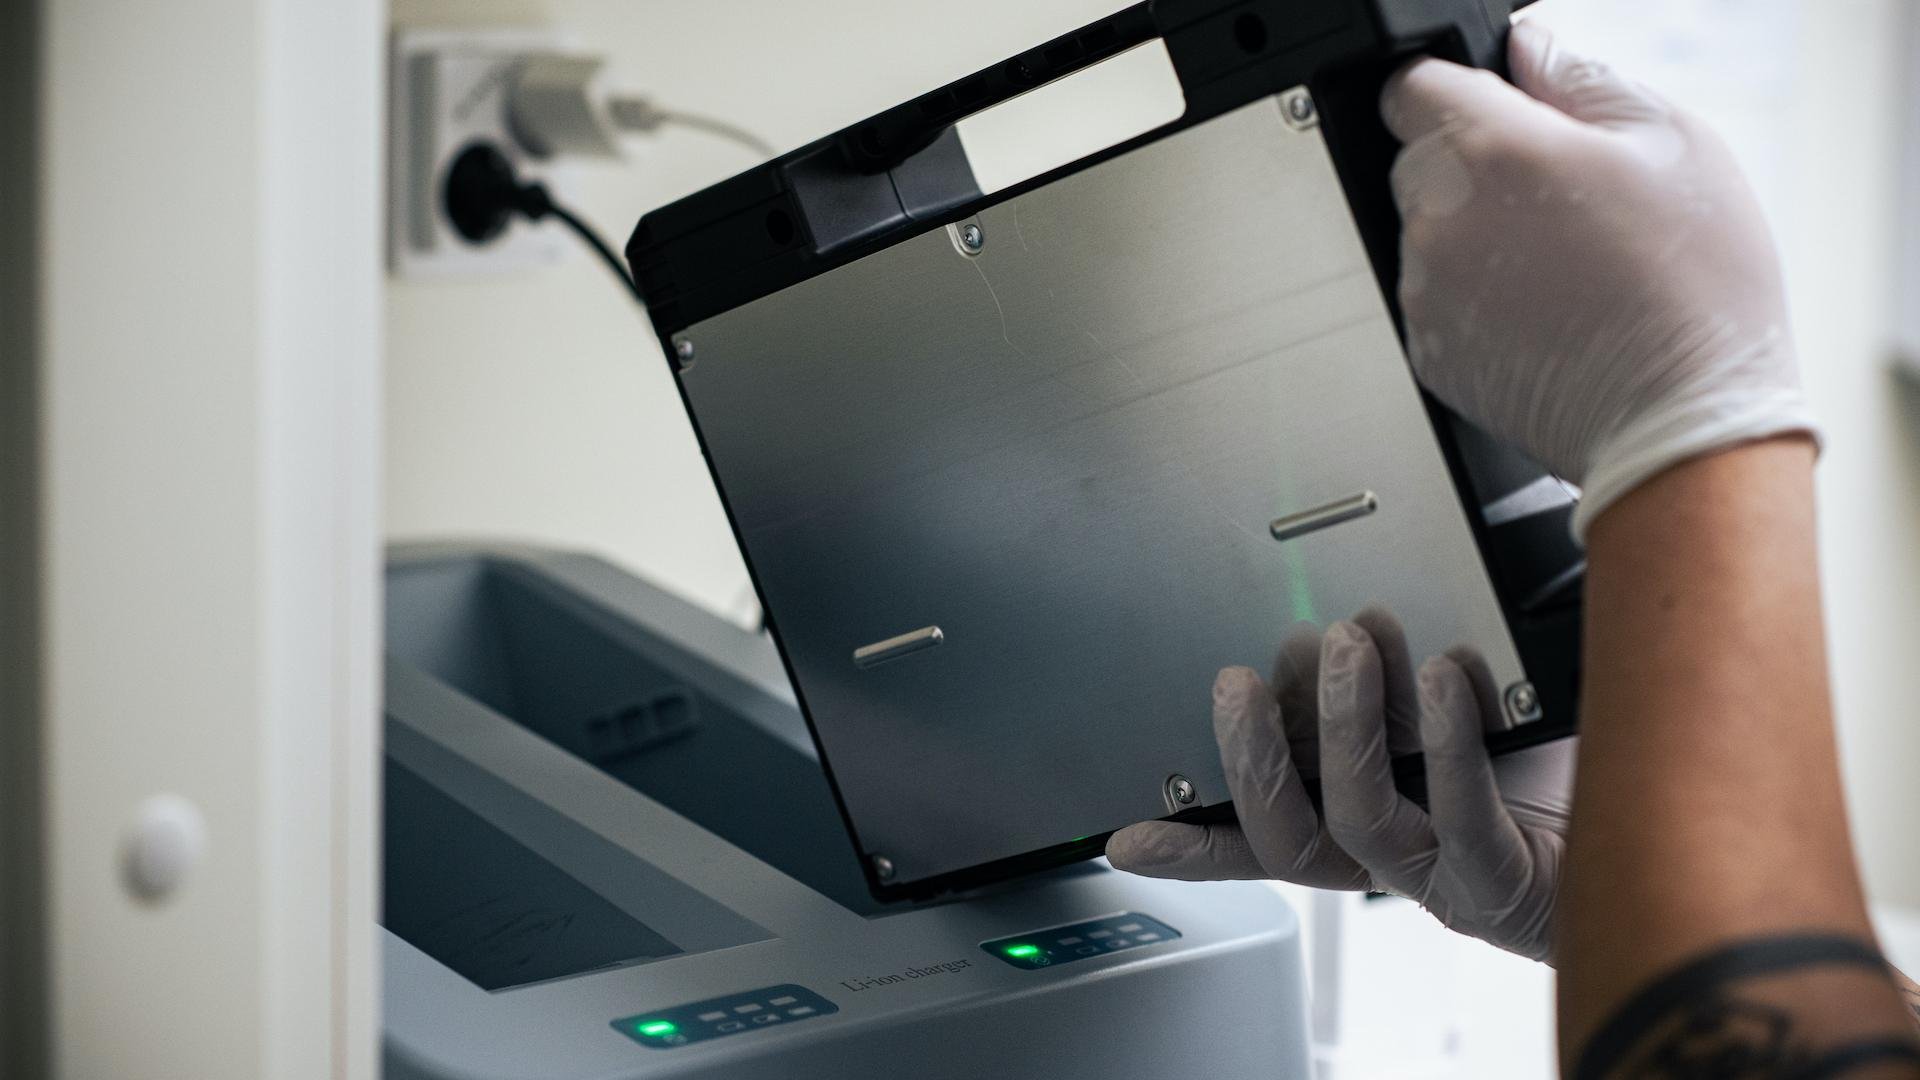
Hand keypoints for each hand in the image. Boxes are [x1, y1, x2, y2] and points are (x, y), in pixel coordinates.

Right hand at [1105, 609, 1569, 962]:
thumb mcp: (1465, 707)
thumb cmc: (1576, 763)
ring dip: (1343, 725)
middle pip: (1293, 839)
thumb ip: (1405, 677)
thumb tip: (1345, 614)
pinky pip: (1459, 817)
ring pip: (1359, 819)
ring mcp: (1452, 878)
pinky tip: (1447, 674)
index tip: (1128, 834)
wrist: (1686, 816)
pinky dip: (1444, 740)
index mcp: (1378, 827)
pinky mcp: (1512, 878)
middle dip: (1253, 754)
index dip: (1193, 842)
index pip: (1267, 838)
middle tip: (1246, 677)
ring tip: (1356, 642)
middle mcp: (1403, 863)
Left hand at [1383, 22, 1817, 538]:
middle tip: (1556, 196)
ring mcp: (1427, 291)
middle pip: (1416, 158)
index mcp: (1494, 151)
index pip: (1410, 87)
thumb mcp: (1673, 142)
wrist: (1681, 418)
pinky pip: (1433, 298)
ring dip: (1473, 232)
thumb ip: (1581, 80)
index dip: (1453, 90)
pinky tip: (1543, 308)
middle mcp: (1442, 220)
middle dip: (1471, 163)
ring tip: (1561, 262)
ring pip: (1424, 232)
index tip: (1490, 108)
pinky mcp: (1428, 352)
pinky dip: (1473, 296)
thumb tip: (1529, 50)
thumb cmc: (1695, 289)